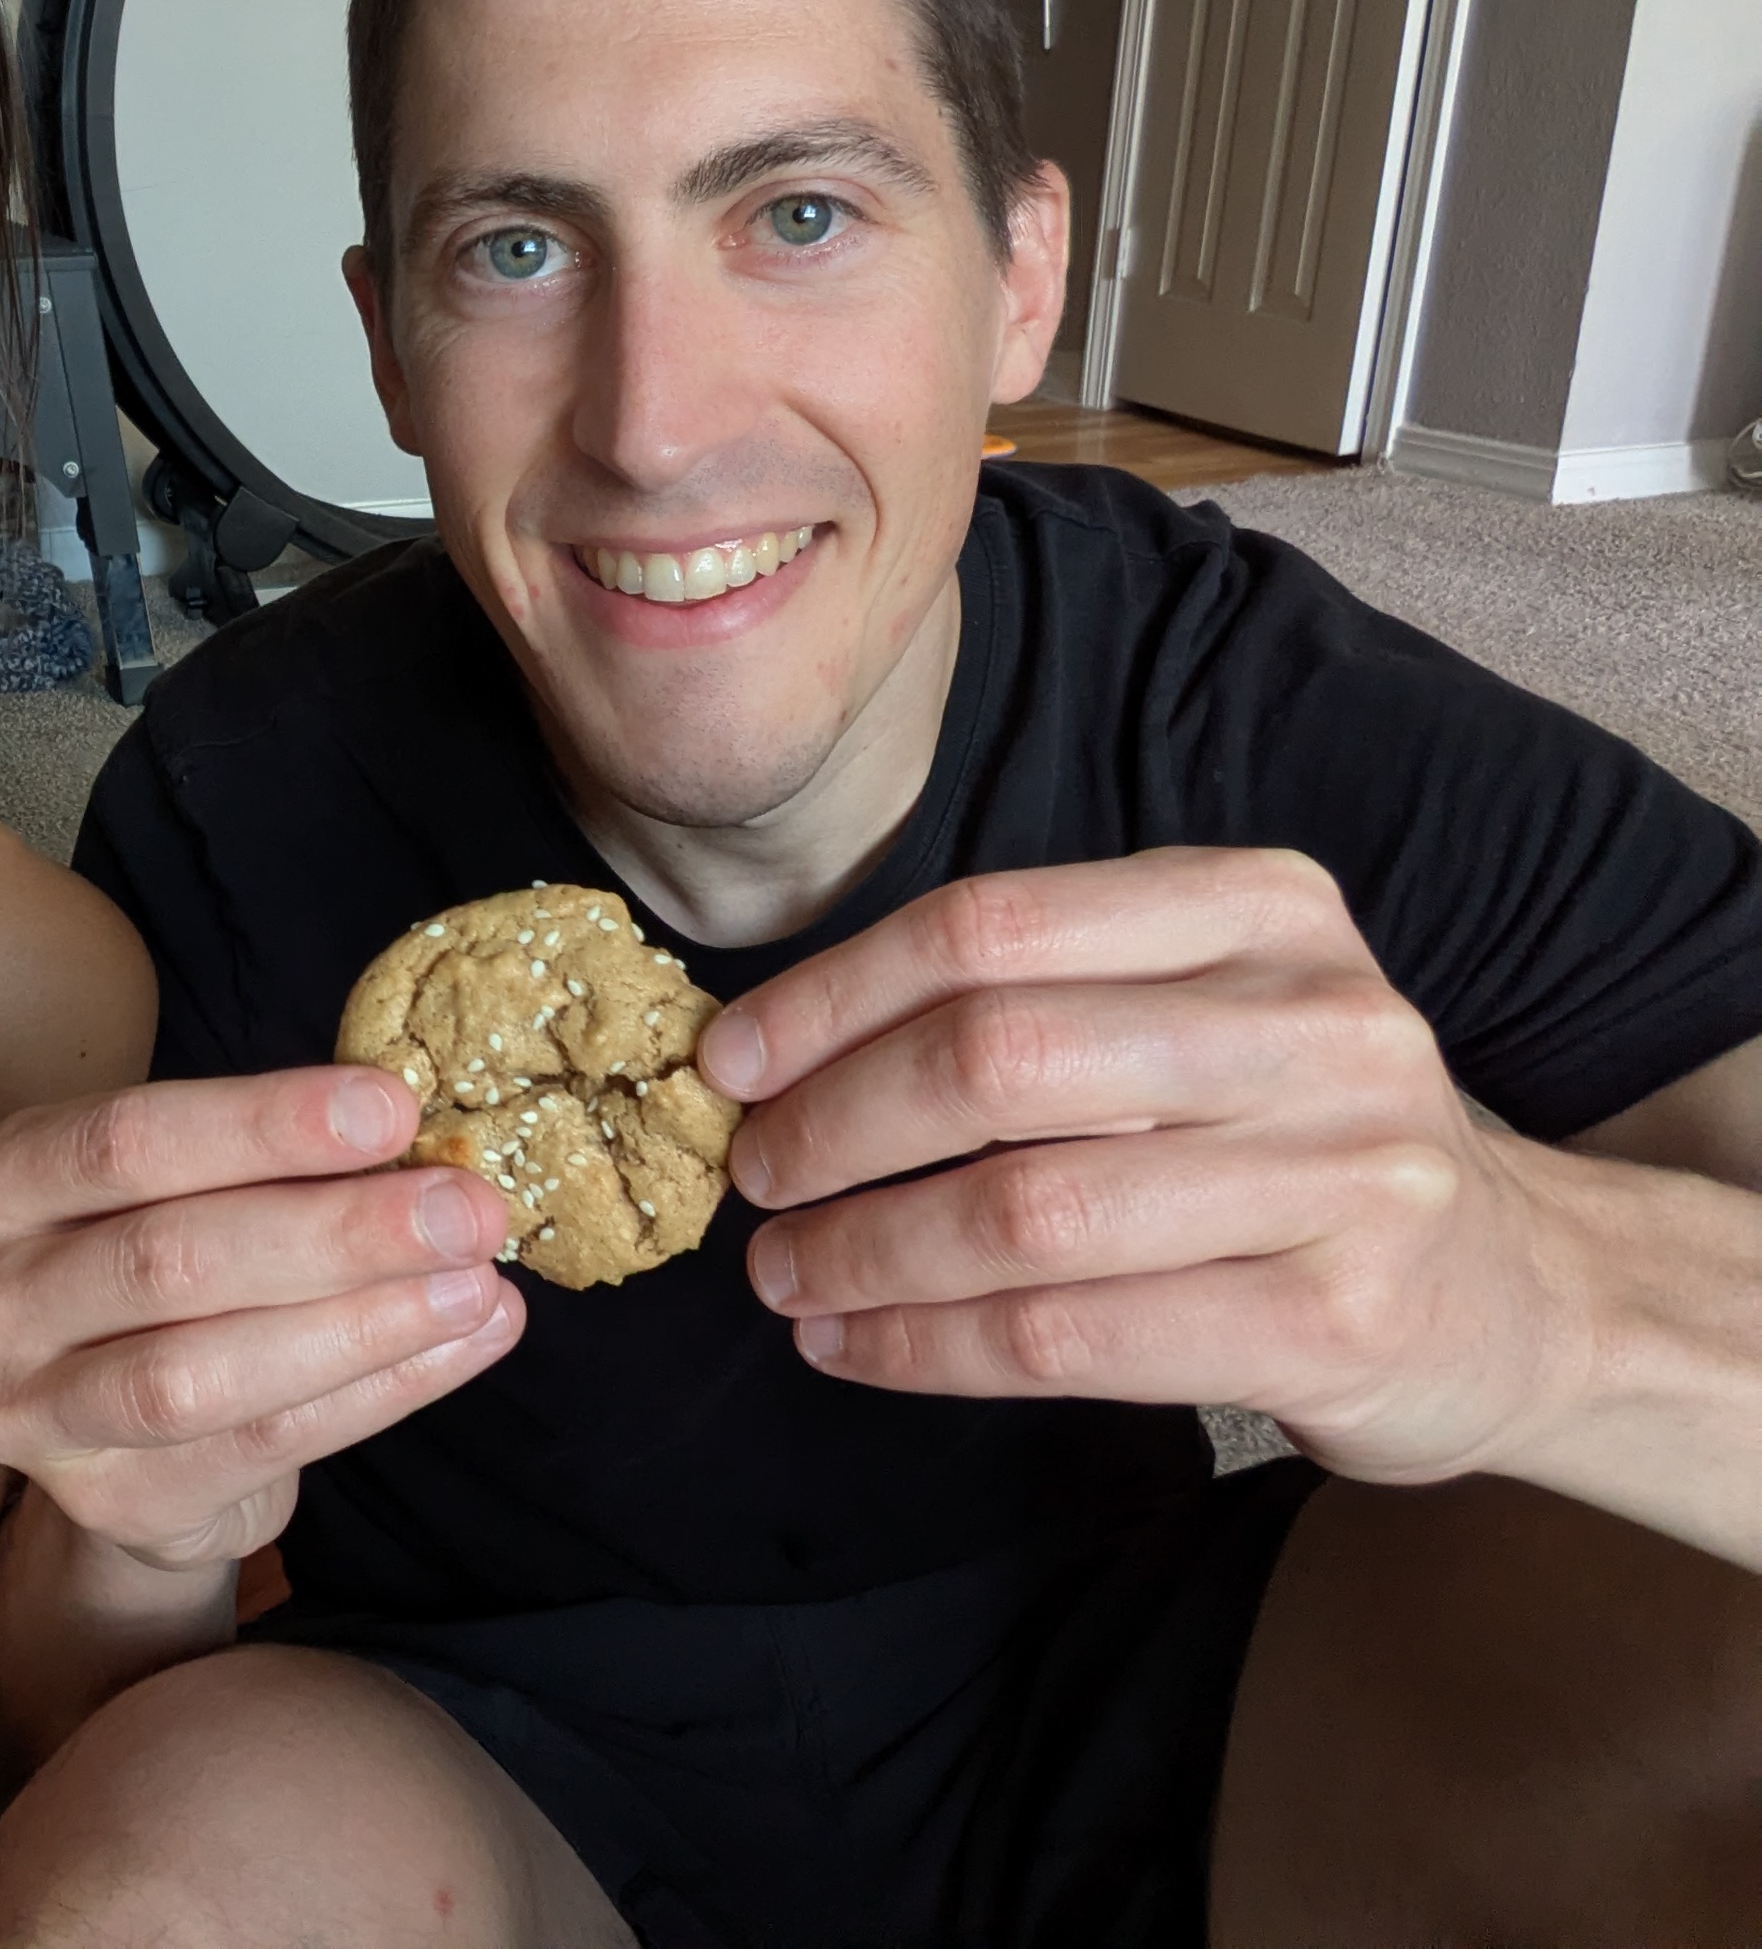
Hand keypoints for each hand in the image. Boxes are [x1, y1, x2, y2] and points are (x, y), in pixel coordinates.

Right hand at [0, 1069, 521, 1571]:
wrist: (130, 1440)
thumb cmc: (170, 1275)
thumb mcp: (187, 1191)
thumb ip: (271, 1164)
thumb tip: (422, 1139)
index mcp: (1, 1185)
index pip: (124, 1140)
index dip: (261, 1123)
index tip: (393, 1108)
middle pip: (167, 1260)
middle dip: (336, 1232)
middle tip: (467, 1210)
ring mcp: (35, 1416)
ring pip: (201, 1373)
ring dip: (359, 1326)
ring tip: (476, 1286)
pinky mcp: (108, 1504)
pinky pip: (257, 1448)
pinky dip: (375, 1395)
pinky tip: (459, 1345)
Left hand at [703, 847, 1591, 1486]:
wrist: (1522, 1293)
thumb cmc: (1293, 1141)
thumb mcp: (1206, 1013)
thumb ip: (1039, 999)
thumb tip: (777, 1052)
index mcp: (1262, 908)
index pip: (992, 926)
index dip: (832, 995)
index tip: (733, 1062)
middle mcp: (1317, 1022)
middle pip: (998, 1057)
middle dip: (835, 1124)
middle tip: (756, 1179)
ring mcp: (1345, 1175)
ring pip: (1023, 1212)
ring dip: (864, 1250)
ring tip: (785, 1274)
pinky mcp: (1335, 1324)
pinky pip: (1070, 1337)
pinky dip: (928, 1347)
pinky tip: (857, 1345)